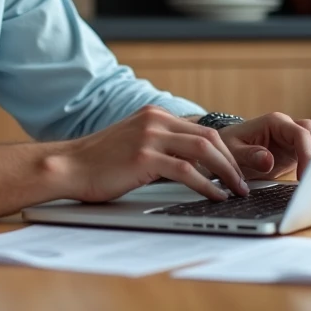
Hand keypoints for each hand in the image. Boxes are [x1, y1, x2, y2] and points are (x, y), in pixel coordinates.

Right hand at [59, 106, 250, 202]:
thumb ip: (158, 144)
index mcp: (154, 115)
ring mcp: (149, 137)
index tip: (235, 170)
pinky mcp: (144, 157)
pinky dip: (206, 185)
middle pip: (209, 137)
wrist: (68, 166)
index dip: (224, 151)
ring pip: (203, 150)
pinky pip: (186, 171)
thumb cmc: (97, 162)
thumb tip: (189, 163)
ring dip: (226, 172)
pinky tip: (215, 196)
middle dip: (232, 162)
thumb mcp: (133, 142)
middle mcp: (155, 120)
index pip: (202, 129)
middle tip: (243, 183)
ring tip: (236, 190)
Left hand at [218, 113, 310, 179]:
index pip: (299, 133)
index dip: (306, 153)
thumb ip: (250, 155)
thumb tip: (268, 160)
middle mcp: (285, 127)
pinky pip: (309, 155)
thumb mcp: (233, 152)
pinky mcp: (293, 151)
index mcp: (273, 122)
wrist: (223, 152)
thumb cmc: (228, 148)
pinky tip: (309, 182)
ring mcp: (290, 139)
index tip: (305, 174)